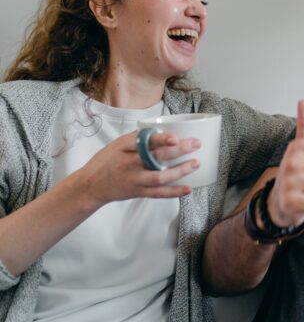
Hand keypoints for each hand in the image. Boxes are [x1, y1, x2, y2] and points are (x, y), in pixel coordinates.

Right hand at [80, 131, 199, 205]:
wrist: (89, 186)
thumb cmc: (106, 161)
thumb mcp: (117, 144)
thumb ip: (137, 137)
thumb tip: (161, 128)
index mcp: (124, 147)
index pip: (144, 141)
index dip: (160, 140)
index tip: (175, 138)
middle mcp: (129, 163)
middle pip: (156, 157)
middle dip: (179, 150)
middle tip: (196, 144)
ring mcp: (134, 179)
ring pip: (159, 177)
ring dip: (180, 171)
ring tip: (196, 164)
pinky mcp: (137, 192)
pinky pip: (158, 193)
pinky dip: (174, 192)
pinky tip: (188, 188)